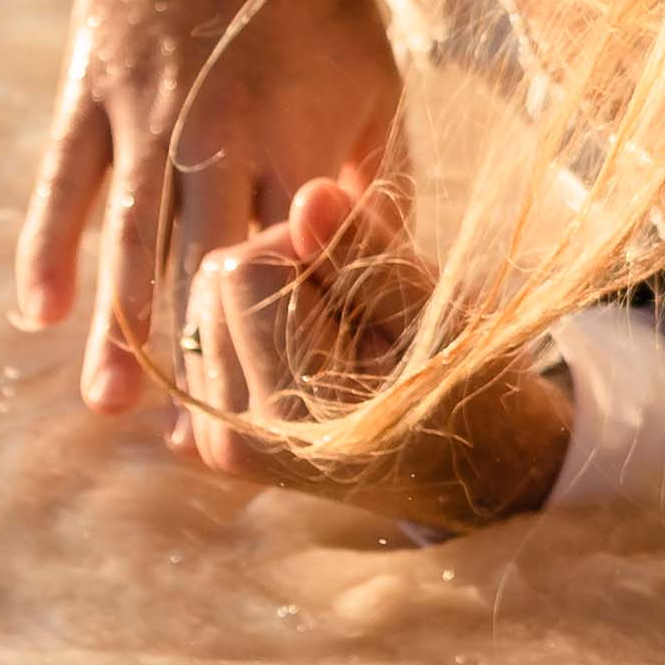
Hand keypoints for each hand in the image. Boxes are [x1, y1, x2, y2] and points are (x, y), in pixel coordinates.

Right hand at [11, 0, 400, 413]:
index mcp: (301, 146)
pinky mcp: (94, 84)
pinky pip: (62, 179)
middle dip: (197, 364)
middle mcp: (225, 140)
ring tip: (110, 407)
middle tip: (185, 446)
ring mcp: (150, 112)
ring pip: (130, 242)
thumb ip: (373, 183)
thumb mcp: (376, 91)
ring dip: (119, 330)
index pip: (289, 275)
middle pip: (206, 275)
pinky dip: (47, 245)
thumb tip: (387, 271)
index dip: (278, 350)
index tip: (273, 419)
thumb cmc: (328, 2)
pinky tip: (36, 310)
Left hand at [168, 165, 574, 532]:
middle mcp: (234, 434)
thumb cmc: (460, 381)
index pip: (247, 267)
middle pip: (214, 280)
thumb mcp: (435, 313)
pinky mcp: (204, 438)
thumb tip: (306, 195)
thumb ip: (368, 256)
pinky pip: (201, 338)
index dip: (307, 250)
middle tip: (354, 312)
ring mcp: (212, 441)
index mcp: (289, 410)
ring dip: (262, 298)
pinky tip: (298, 353)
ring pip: (202, 302)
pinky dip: (245, 329)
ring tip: (333, 336)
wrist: (464, 469)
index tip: (365, 284)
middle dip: (280, 270)